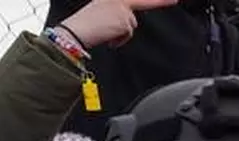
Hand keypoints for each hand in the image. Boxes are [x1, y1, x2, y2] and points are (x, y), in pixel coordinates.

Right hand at [60, 0, 176, 48]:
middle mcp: (119, 0)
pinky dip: (119, 39)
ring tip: (105, 31)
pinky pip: (127, 34)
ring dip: (121, 32)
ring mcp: (123, 10)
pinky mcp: (125, 22)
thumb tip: (129, 20)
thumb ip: (119, 12)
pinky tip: (108, 37)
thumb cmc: (86, 24)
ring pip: (131, 25)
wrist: (77, 30)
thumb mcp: (103, 11)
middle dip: (162, 1)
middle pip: (144, 2)